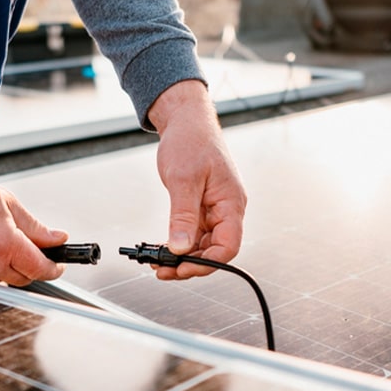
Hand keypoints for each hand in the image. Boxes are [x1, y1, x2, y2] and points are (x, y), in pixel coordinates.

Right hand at [0, 145, 67, 284]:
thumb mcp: (8, 202)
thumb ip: (36, 227)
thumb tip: (57, 239)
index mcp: (4, 244)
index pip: (38, 268)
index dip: (53, 268)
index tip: (57, 264)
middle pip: (22, 278)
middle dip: (32, 266)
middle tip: (35, 248)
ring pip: (1, 278)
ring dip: (9, 265)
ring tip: (1, 237)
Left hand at [148, 80, 246, 279]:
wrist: (186, 120)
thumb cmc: (191, 141)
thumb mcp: (183, 179)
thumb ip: (183, 216)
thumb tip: (181, 247)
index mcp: (231, 203)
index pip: (229, 246)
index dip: (207, 263)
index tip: (182, 269)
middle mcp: (227, 209)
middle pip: (216, 250)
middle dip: (190, 264)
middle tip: (163, 270)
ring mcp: (215, 209)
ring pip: (204, 244)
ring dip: (183, 256)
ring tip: (158, 263)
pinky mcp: (203, 207)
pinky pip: (195, 233)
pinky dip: (180, 243)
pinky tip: (162, 249)